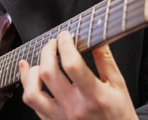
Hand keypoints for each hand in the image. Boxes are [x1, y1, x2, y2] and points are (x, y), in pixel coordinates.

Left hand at [17, 32, 136, 119]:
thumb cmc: (119, 115)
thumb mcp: (119, 86)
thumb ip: (106, 61)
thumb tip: (96, 38)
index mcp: (94, 96)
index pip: (72, 65)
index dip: (65, 45)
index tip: (65, 36)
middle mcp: (74, 108)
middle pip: (48, 74)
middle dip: (47, 52)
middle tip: (52, 44)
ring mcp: (61, 118)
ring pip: (32, 93)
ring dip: (32, 72)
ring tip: (40, 62)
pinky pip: (32, 104)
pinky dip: (27, 85)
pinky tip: (29, 73)